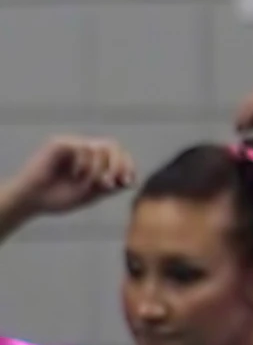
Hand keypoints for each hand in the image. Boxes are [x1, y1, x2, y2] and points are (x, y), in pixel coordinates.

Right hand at [12, 136, 135, 218]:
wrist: (30, 201)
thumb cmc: (57, 198)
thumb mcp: (89, 195)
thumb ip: (108, 187)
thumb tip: (131, 181)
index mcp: (93, 160)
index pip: (118, 154)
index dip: (127, 165)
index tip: (128, 182)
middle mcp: (84, 149)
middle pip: (113, 146)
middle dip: (118, 164)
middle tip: (111, 183)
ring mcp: (72, 144)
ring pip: (99, 147)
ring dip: (100, 168)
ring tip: (91, 184)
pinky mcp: (59, 143)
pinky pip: (82, 147)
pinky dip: (85, 164)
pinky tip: (76, 176)